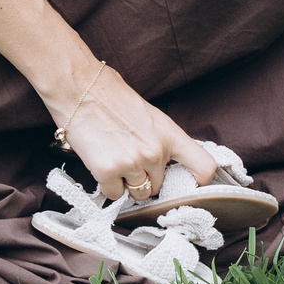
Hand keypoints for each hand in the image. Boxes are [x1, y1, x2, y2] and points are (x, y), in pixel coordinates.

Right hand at [48, 64, 218, 203]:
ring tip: (116, 161)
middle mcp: (155, 152)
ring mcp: (132, 164)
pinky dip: (108, 186)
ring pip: (139, 194)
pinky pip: (114, 194)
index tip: (186, 182)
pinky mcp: (107, 172)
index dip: (198, 181)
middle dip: (147, 179)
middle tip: (130, 161)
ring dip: (128, 185)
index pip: (204, 168)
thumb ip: (161, 140)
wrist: (80, 88)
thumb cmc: (111, 96)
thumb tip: (166, 163)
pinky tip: (102, 165)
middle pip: (160, 186)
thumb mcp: (149, 115)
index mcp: (170, 135)